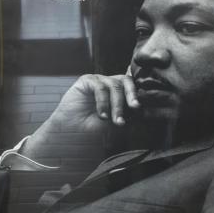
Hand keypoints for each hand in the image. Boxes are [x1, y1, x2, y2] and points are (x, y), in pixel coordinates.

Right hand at [23, 74, 138, 156]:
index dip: (139, 96)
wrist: (72, 132)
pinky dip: (103, 102)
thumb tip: (142, 108)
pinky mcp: (87, 81)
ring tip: (115, 121)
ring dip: (117, 105)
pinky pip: (100, 87)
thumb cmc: (93, 128)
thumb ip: (128, 113)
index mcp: (119, 92)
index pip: (133, 88)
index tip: (141, 109)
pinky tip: (102, 115)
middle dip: (132, 94)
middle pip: (127, 81)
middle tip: (135, 107)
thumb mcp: (115, 122)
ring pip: (115, 85)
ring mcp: (98, 81)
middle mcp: (110, 84)